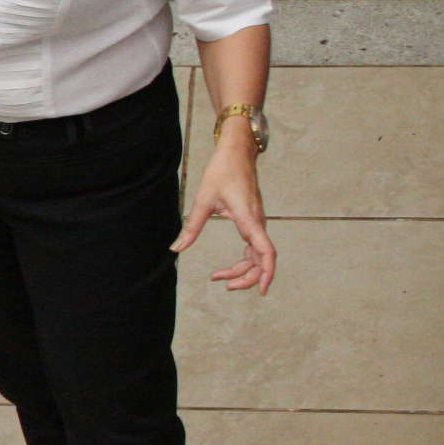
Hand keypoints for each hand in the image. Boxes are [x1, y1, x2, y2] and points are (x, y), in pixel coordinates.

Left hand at [172, 132, 275, 293]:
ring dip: (243, 270)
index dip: (267, 272)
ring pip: (258, 255)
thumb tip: (176, 248)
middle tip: (224, 286)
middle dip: (246, 277)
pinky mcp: (253, 221)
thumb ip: (191, 226)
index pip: (266, 251)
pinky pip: (255, 247)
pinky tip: (230, 267)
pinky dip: (245, 260)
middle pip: (261, 259)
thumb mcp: (202, 200)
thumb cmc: (222, 172)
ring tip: (218, 277)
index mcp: (248, 219)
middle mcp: (257, 223)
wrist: (237, 154)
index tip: (263, 290)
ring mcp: (257, 223)